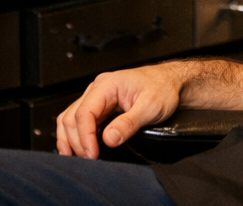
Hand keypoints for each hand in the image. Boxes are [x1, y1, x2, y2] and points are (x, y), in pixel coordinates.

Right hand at [56, 62, 182, 158]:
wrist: (171, 82)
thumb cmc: (163, 88)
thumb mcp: (151, 106)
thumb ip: (129, 122)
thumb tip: (109, 138)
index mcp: (109, 84)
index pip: (85, 112)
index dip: (85, 136)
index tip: (92, 154)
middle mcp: (98, 88)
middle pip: (73, 117)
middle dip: (77, 141)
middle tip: (90, 159)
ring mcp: (97, 96)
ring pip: (70, 119)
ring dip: (71, 140)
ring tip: (80, 157)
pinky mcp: (99, 106)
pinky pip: (78, 120)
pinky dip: (74, 135)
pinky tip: (78, 148)